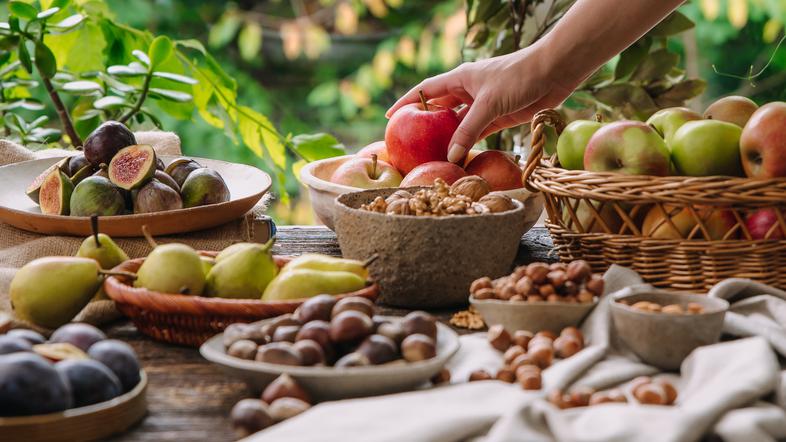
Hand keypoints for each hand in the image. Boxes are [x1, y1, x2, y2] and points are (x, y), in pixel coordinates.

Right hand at [386, 44, 575, 162]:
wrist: (554, 72)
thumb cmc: (519, 78)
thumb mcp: (489, 105)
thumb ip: (468, 131)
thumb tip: (450, 155)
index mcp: (459, 79)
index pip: (425, 91)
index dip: (406, 103)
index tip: (390, 117)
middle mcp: (468, 91)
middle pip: (439, 110)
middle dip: (425, 125)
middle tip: (409, 144)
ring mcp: (482, 105)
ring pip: (458, 124)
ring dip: (447, 139)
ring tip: (431, 156)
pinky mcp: (498, 117)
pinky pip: (476, 133)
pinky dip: (467, 144)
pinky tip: (458, 157)